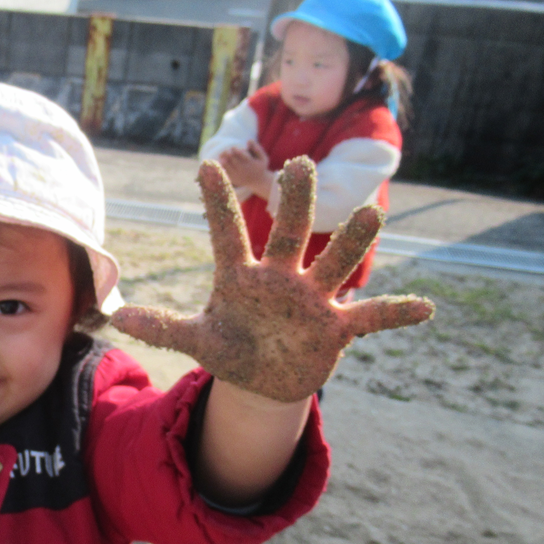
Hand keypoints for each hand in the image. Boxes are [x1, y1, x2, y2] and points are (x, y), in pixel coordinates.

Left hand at [111, 157, 433, 402]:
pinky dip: (397, 312)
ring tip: (375, 212)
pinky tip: (426, 307)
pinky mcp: (336, 327)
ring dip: (353, 241)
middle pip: (290, 232)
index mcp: (242, 276)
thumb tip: (117, 317)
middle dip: (297, 201)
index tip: (205, 165)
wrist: (263, 380)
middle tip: (301, 164)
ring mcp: (312, 299)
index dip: (217, 203)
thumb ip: (163, 327)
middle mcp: (281, 277)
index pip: (227, 233)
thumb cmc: (230, 348)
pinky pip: (371, 316)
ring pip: (334, 263)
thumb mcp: (196, 341)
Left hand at [218, 140, 271, 196]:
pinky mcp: (233, 179)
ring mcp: (237, 175)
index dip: (235, 149)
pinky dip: (221, 165)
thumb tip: (248, 140)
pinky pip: (224, 171)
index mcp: (250, 163)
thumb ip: (257, 148)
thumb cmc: (260, 167)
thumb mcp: (263, 158)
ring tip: (222, 154)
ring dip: (223, 158)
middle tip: (226, 150)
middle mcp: (243, 169)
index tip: (233, 147)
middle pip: (232, 159)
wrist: (258, 182)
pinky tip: (221, 161)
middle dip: (227, 153)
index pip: (240, 154)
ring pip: (226, 165)